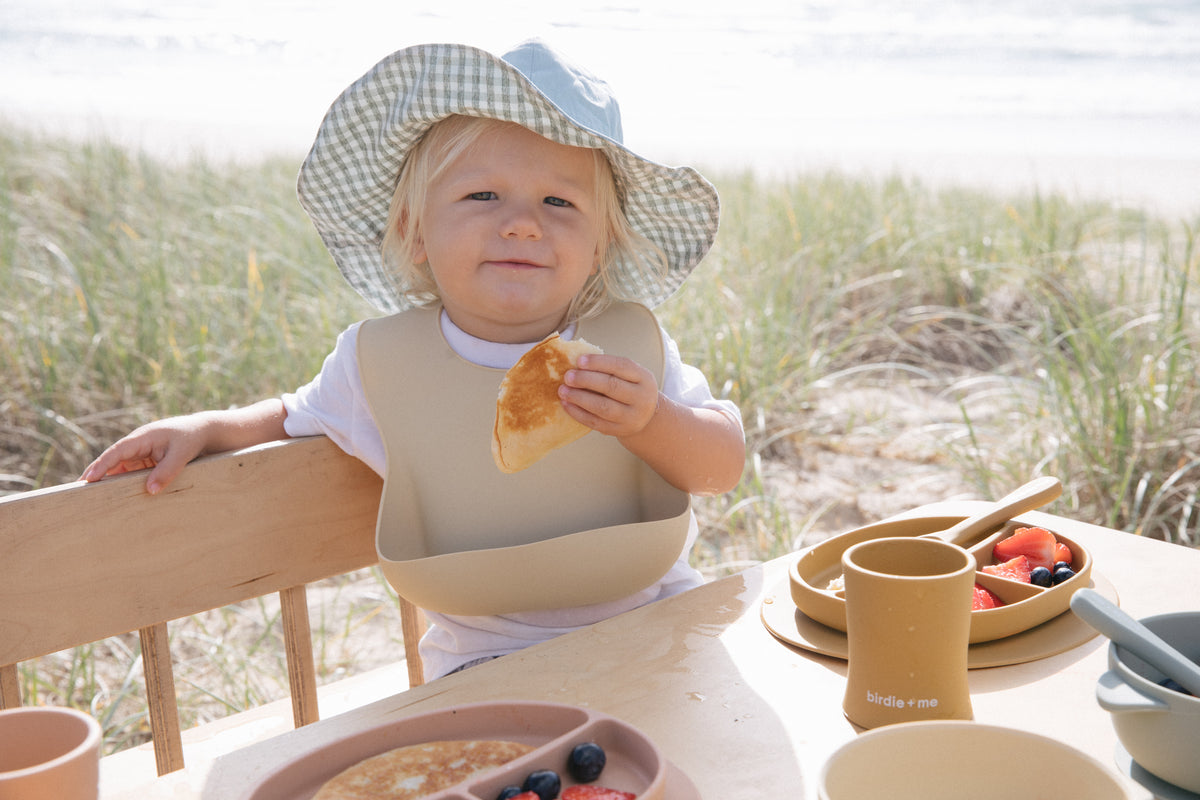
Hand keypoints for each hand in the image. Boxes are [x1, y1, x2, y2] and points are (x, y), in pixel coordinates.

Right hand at [80, 415, 212, 493]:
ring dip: (107, 483)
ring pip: (118, 470)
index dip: (101, 465)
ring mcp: (139, 454)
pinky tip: (115, 498)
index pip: (116, 452)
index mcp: (141, 438)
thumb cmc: (190, 438)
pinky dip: (121, 484)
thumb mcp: (181, 454)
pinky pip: (129, 474)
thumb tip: (150, 490)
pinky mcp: (144, 462)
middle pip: (111, 462)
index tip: (89, 479)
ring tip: (91, 500)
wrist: (202, 431)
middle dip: (95, 475)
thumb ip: (167, 471)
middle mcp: (136, 445)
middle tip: (77, 493)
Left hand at [559, 353, 658, 438]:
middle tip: (567, 376)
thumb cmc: (630, 389)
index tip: (579, 360)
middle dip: (586, 380)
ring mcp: (631, 417)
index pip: (621, 366)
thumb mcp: (629, 376)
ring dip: (579, 398)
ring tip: (563, 390)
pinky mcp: (619, 430)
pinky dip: (578, 413)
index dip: (599, 362)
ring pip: (603, 407)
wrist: (645, 417)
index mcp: (644, 378)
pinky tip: (566, 404)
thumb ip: (609, 368)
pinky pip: (596, 422)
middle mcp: (642, 398)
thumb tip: (577, 363)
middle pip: (612, 387)